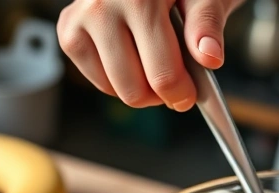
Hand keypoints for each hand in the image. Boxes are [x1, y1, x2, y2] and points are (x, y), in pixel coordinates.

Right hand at [57, 0, 243, 109]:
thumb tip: (210, 57)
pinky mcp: (69, 29)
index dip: (182, 95)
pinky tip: (134, 58)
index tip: (190, 97)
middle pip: (134, 89)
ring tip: (156, 66)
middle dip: (161, 96)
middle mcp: (102, 6)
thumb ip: (207, 24)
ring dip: (141, 89)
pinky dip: (118, 80)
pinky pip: (96, 79)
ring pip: (115, 88)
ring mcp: (81, 18)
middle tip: (176, 83)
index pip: (162, 74)